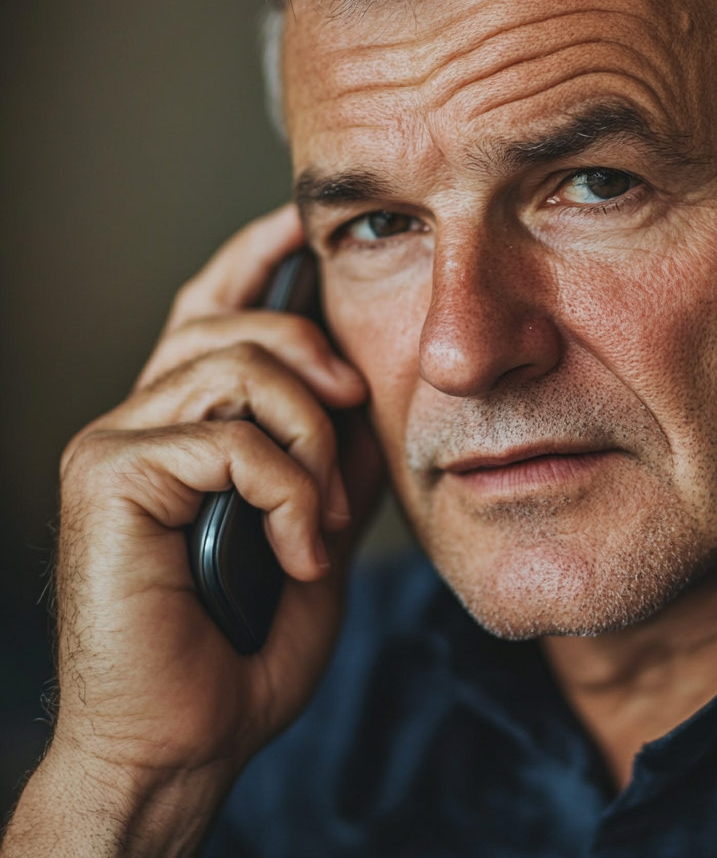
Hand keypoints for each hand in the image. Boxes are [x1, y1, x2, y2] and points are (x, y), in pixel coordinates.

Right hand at [2, 206, 384, 856]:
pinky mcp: (108, 477)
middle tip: (356, 434)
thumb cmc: (248, 642)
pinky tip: (299, 551)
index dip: (250, 258)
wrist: (189, 738)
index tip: (296, 223)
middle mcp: (139, 418)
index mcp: (184, 426)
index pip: (210, 312)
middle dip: (320, 369)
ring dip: (313, 443)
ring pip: (239, 370)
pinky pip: (230, 439)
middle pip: (238, 327)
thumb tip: (362, 395)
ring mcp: (115, 443)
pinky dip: (290, 492)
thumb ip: (331, 456)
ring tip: (326, 518)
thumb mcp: (316, 527)